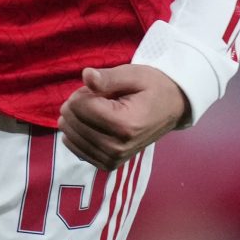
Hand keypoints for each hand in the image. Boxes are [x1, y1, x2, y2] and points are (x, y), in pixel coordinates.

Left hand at [59, 64, 187, 170]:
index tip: (102, 90)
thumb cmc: (151, 88)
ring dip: (78, 119)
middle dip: (80, 104)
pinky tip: (92, 125)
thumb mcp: (133, 75)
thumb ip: (107, 77)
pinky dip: (77, 133)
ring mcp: (112, 159)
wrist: (170, 109)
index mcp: (125, 125)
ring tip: (101, 112)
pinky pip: (75, 148)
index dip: (85, 91)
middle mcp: (117, 147)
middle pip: (71, 120)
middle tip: (103, 100)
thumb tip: (86, 75)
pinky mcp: (107, 164)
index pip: (79, 105)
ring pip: (69, 134)